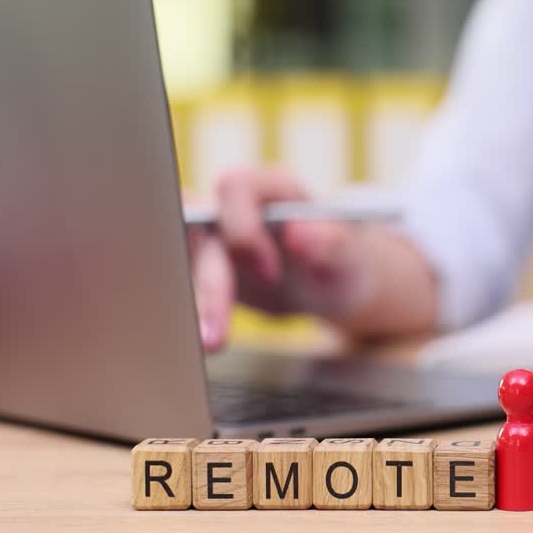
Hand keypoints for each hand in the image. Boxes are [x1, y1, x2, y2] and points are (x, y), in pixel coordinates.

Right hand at [189, 166, 381, 351]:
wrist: (335, 287)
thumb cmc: (347, 263)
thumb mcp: (351, 258)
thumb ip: (331, 242)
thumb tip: (298, 232)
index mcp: (275, 188)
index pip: (235, 187)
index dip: (244, 229)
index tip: (271, 271)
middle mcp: (238, 206)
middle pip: (196, 225)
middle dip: (204, 282)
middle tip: (219, 336)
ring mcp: (216, 235)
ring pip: (180, 256)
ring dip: (189, 302)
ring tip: (209, 345)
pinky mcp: (204, 264)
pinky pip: (181, 281)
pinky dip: (187, 310)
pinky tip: (197, 339)